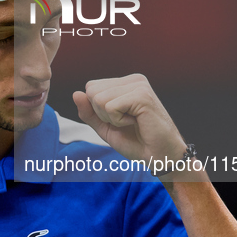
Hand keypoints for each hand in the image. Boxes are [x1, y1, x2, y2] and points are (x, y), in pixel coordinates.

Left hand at [72, 74, 186, 164]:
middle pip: (92, 91)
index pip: (90, 87)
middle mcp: (133, 80)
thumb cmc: (137, 142)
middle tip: (125, 122)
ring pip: (98, 99)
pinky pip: (110, 107)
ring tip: (131, 122)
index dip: (97, 110)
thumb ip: (89, 112)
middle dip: (102, 113)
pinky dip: (118, 121)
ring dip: (111, 118)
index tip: (119, 119)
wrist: (160, 156)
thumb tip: (75, 94)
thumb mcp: (105, 127)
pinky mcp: (142, 96)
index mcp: (125, 83)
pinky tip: (136, 123)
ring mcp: (139, 85)